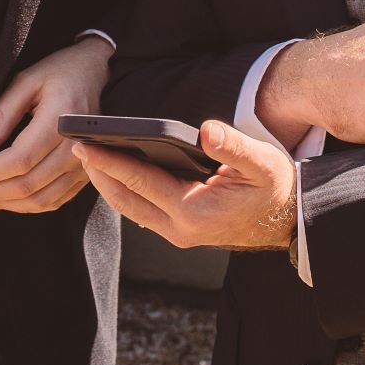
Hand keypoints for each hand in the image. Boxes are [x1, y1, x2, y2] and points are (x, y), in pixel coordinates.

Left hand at [0, 35, 110, 213]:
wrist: (96, 73)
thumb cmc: (61, 72)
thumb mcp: (26, 81)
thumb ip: (1, 116)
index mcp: (62, 121)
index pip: (18, 161)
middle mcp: (76, 148)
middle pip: (26, 186)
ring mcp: (83, 165)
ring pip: (38, 200)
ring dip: (1, 203)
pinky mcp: (84, 175)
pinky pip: (52, 202)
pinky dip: (23, 206)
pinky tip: (1, 198)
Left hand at [76, 119, 294, 250]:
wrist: (287, 221)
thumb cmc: (274, 188)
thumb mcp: (263, 163)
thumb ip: (234, 147)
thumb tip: (206, 130)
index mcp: (194, 211)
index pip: (141, 182)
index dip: (110, 162)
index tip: (84, 146)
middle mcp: (180, 229)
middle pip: (126, 200)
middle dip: (99, 175)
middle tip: (77, 149)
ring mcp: (179, 234)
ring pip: (131, 210)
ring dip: (109, 186)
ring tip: (90, 159)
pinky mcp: (180, 231)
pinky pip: (143, 212)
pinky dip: (125, 193)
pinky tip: (118, 174)